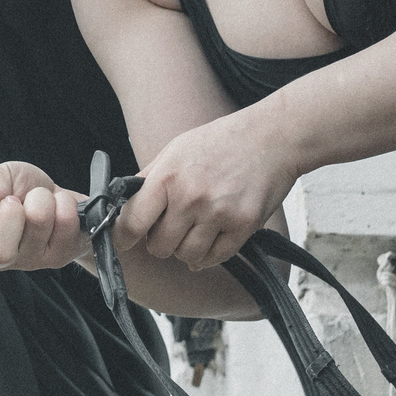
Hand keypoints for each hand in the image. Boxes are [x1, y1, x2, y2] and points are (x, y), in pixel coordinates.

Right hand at [0, 161, 88, 278]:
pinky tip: (58, 207)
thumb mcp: (1, 176)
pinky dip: (63, 202)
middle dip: (10, 215)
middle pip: (1, 253)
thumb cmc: (24, 189)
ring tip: (40, 198)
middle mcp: (3, 258)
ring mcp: (34, 260)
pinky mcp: (61, 256)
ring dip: (41, 198)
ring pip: (38, 224)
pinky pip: (65, 222)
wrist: (59, 195)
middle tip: (13, 200)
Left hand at [118, 109, 300, 270]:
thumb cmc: (220, 142)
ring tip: (194, 229)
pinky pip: (216, 258)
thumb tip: (123, 207)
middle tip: (171, 228)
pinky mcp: (244, 226)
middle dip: (160, 242)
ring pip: (187, 257)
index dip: (123, 237)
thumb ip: (149, 180)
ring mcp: (218, 213)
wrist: (272, 137)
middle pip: (159, 247)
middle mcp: (190, 197)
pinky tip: (213, 236)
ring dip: (187, 249)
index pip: (132, 223)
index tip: (125, 240)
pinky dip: (211, 254)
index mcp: (167, 177)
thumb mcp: (175, 151)